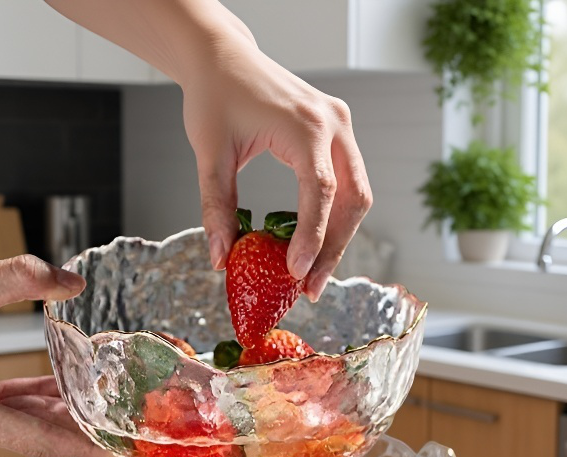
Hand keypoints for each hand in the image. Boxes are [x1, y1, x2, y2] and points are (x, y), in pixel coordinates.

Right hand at [0, 256, 137, 456]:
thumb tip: (74, 281)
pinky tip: (54, 396)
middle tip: (127, 431)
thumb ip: (17, 278)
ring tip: (99, 405)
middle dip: (78, 430)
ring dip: (50, 415)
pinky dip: (19, 408)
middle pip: (28, 435)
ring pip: (9, 427)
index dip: (88, 452)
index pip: (37, 440)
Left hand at [182, 37, 372, 300]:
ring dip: (339, 238)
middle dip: (334, 248)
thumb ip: (216, 206)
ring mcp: (340, 126)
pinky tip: (315, 245)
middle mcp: (334, 123)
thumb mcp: (209, 154)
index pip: (321, 191)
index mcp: (306, 125)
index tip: (297, 273)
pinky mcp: (336, 133)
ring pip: (357, 194)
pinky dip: (335, 216)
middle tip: (309, 288)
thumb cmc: (214, 97)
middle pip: (352, 198)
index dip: (312, 237)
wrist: (223, 58)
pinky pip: (348, 182)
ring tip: (312, 275)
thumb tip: (220, 258)